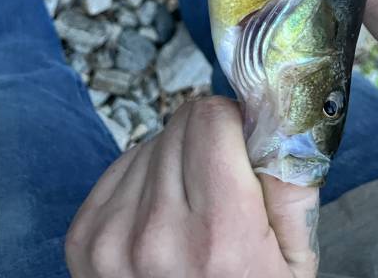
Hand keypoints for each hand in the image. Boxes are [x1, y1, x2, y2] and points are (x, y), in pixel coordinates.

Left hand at [66, 97, 318, 276]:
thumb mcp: (294, 262)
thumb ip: (292, 183)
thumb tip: (273, 116)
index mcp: (220, 235)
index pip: (211, 119)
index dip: (233, 124)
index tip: (242, 146)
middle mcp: (158, 234)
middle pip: (182, 125)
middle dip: (207, 141)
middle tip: (221, 183)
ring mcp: (112, 237)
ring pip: (152, 142)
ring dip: (176, 160)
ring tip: (191, 209)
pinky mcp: (83, 238)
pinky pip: (124, 166)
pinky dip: (146, 179)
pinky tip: (163, 216)